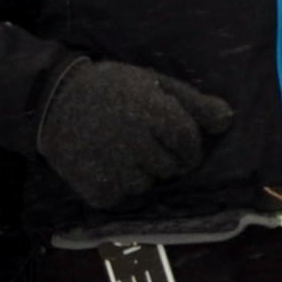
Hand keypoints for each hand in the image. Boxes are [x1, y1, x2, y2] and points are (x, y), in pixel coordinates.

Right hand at [30, 55, 230, 212]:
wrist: (53, 100)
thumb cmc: (110, 87)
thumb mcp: (153, 84)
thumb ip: (192, 103)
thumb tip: (228, 120)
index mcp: (152, 113)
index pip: (188, 142)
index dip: (188, 146)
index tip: (178, 144)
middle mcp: (135, 142)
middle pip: (171, 168)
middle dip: (165, 159)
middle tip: (143, 144)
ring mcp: (113, 168)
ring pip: (146, 186)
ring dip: (140, 174)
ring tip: (122, 154)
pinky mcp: (95, 189)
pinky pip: (120, 198)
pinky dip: (116, 186)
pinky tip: (105, 166)